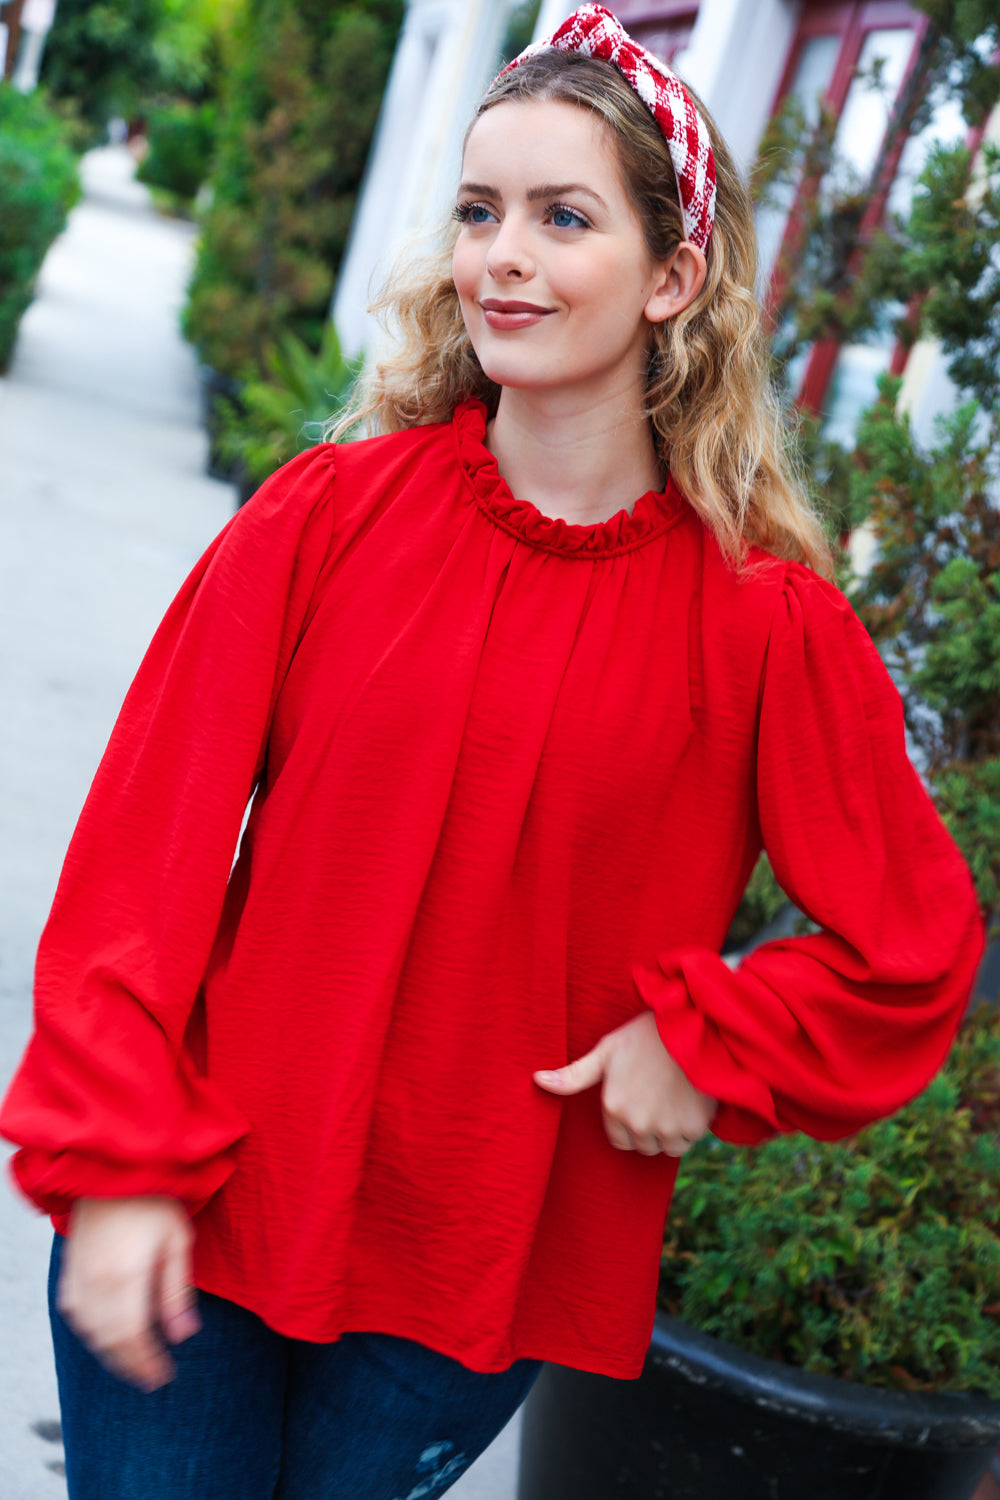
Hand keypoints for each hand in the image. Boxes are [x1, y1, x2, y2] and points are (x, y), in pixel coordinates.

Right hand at [58, 1196, 199, 1391]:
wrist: (111, 1167)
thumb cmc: (153, 1199)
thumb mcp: (177, 1240)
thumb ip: (177, 1291)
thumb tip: (182, 1335)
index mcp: (125, 1277)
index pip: (134, 1337)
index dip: (147, 1363)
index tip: (163, 1377)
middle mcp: (96, 1283)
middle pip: (109, 1340)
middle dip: (130, 1364)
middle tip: (151, 1377)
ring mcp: (78, 1277)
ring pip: (89, 1331)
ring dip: (110, 1351)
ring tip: (133, 1360)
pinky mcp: (69, 1269)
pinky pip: (75, 1313)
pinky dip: (90, 1331)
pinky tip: (105, 1333)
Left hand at [534, 1010, 716, 1156]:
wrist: (693, 1027)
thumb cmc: (647, 1035)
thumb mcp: (607, 1050)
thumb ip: (573, 1074)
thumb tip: (536, 1080)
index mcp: (613, 1107)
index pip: (617, 1140)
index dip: (627, 1123)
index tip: (638, 1101)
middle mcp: (636, 1123)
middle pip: (641, 1145)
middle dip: (647, 1128)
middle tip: (657, 1097)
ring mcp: (665, 1127)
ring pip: (665, 1147)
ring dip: (669, 1131)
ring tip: (673, 1099)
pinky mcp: (692, 1127)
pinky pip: (687, 1141)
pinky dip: (689, 1128)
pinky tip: (689, 1101)